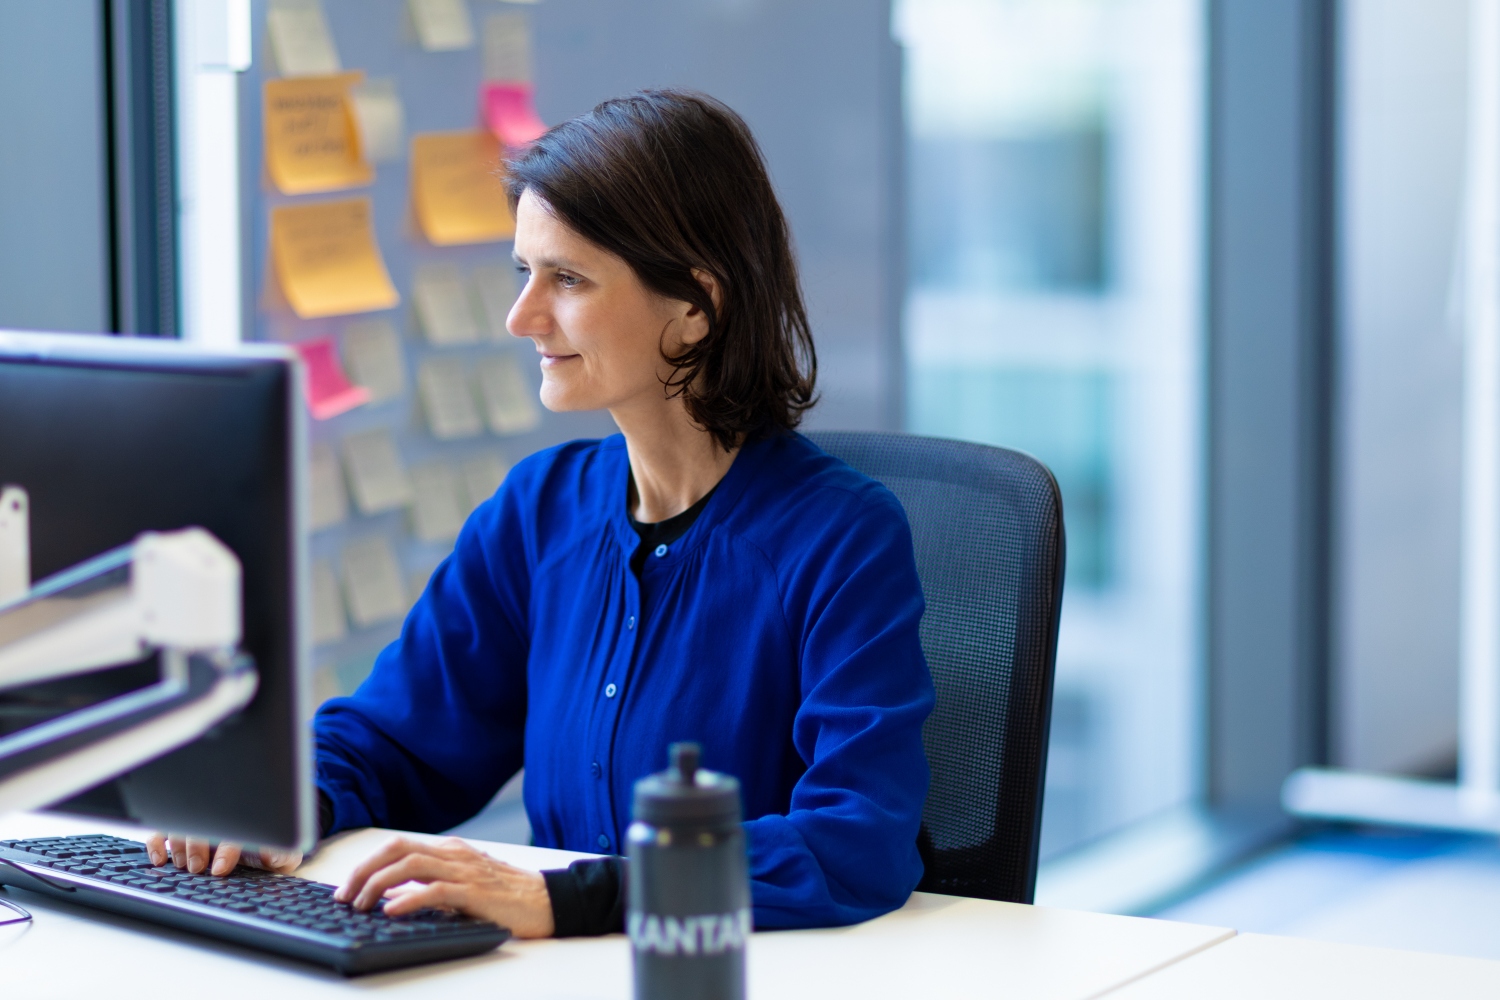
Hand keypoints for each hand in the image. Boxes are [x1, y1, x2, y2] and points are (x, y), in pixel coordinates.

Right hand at [144, 832, 301, 875]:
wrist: (264, 845)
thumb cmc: (271, 852)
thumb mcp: (284, 855)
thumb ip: (281, 854)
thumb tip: (272, 853)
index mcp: (246, 820)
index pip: (233, 830)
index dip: (225, 850)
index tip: (219, 869)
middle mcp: (220, 817)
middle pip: (201, 823)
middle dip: (196, 846)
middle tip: (197, 868)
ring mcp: (200, 823)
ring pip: (180, 825)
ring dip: (178, 846)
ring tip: (183, 866)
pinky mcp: (183, 831)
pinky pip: (162, 831)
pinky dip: (156, 843)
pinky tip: (159, 859)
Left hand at [333, 835, 554, 938]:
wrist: (547, 900)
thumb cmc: (506, 897)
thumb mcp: (460, 888)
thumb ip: (427, 888)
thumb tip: (391, 897)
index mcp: (449, 851)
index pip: (398, 846)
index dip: (367, 864)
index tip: (347, 887)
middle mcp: (453, 854)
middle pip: (396, 849)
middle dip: (364, 870)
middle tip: (344, 896)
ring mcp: (464, 870)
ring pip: (410, 864)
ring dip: (378, 883)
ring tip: (360, 904)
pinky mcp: (474, 892)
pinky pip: (435, 890)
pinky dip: (409, 899)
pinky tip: (391, 910)